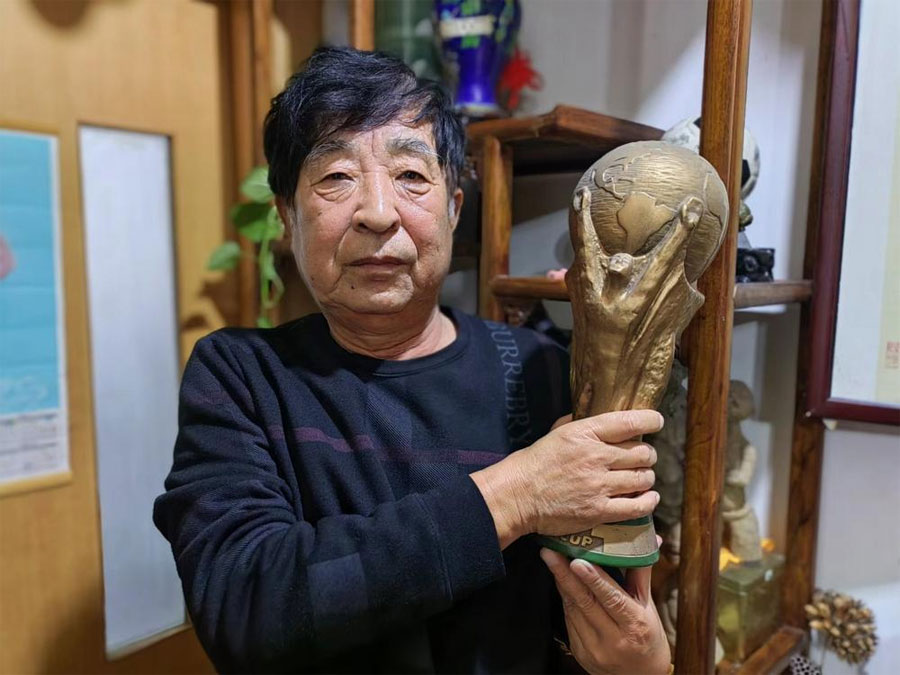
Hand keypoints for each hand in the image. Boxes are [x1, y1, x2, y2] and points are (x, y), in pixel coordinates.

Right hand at [471, 410, 661, 547]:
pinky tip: (648, 497)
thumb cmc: (536, 462)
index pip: (629, 422)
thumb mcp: (557, 432)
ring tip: (641, 478)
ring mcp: (598, 485)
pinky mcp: (598, 510)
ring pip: (643, 478)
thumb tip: (598, 409)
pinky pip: (637, 506)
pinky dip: (648, 501)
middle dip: (648, 455)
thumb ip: (580, 421)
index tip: (657, 422)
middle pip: (643, 453)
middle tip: (642, 458)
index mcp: (584, 433)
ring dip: (647, 478)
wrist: (517, 495)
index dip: (650, 420)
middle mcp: (595, 457)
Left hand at [541, 548, 670, 673]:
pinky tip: (560, 582)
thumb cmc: (648, 636)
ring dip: (561, 583)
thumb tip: (650, 539)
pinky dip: (565, 599)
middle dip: (564, 575)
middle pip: (585, 603)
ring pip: (573, 610)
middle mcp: (613, 640)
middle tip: (550, 553)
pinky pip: (568, 620)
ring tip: (551, 559)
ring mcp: (594, 649)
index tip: (577, 561)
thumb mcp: (648, 606)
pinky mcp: (580, 653)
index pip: (612, 599)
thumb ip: (641, 573)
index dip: (594, 580)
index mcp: (635, 626)